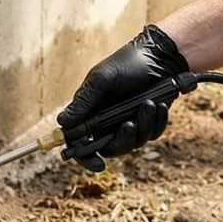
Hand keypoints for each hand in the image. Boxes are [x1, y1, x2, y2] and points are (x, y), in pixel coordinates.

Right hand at [58, 25, 189, 171]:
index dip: (86, 158)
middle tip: (131, 124)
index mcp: (90, 112)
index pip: (80, 143)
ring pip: (133, 143)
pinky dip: (156, 121)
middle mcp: (107, 121)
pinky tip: (159, 105)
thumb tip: (62, 123)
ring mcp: (128, 122)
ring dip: (143, 126)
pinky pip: (151, 134)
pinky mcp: (147, 122)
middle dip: (122, 140)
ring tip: (149, 104)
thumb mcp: (102, 80)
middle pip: (110, 149)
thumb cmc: (127, 64)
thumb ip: (84, 103)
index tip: (97, 165)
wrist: (159, 57)